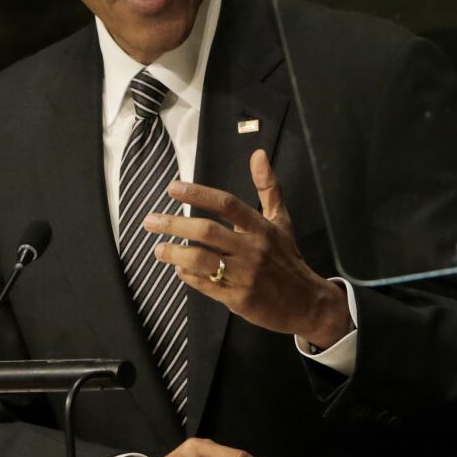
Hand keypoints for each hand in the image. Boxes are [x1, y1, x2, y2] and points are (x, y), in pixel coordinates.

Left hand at [145, 150, 352, 349]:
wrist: (306, 302)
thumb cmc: (287, 258)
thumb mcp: (281, 220)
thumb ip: (268, 187)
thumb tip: (259, 154)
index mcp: (261, 227)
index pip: (227, 204)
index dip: (198, 194)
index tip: (173, 188)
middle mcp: (253, 249)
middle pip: (208, 232)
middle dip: (175, 224)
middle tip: (150, 221)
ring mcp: (245, 275)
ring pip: (203, 260)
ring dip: (176, 253)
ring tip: (158, 249)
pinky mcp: (239, 299)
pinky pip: (207, 285)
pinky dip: (189, 276)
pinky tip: (179, 270)